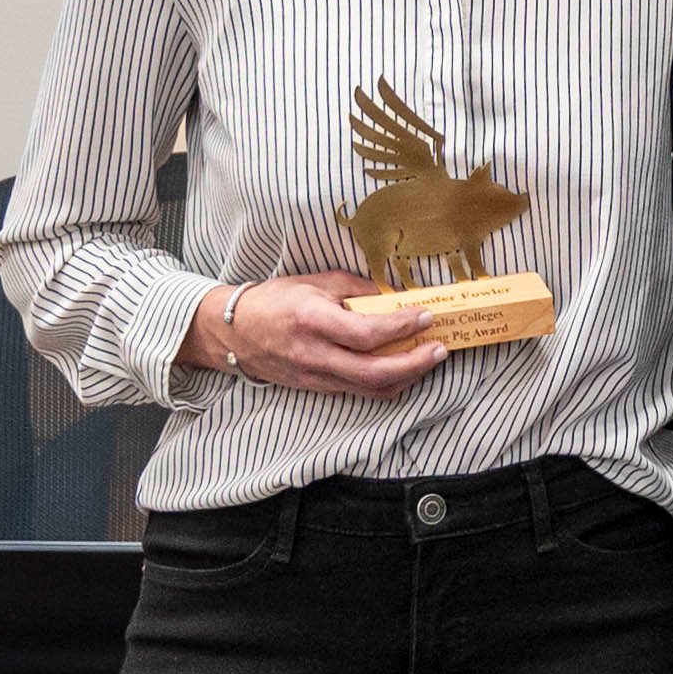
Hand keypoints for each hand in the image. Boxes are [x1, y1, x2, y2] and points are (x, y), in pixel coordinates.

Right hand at [180, 272, 445, 397]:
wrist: (232, 332)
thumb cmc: (275, 300)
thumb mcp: (317, 282)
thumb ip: (358, 289)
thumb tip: (398, 296)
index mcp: (312, 320)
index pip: (365, 332)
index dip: (401, 327)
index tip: (427, 315)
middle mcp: (313, 353)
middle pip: (373, 372)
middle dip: (414, 363)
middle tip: (440, 348)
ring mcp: (314, 376)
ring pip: (369, 388)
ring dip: (406, 377)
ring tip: (430, 359)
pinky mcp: (315, 388)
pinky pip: (358, 392)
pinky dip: (386, 384)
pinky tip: (404, 370)